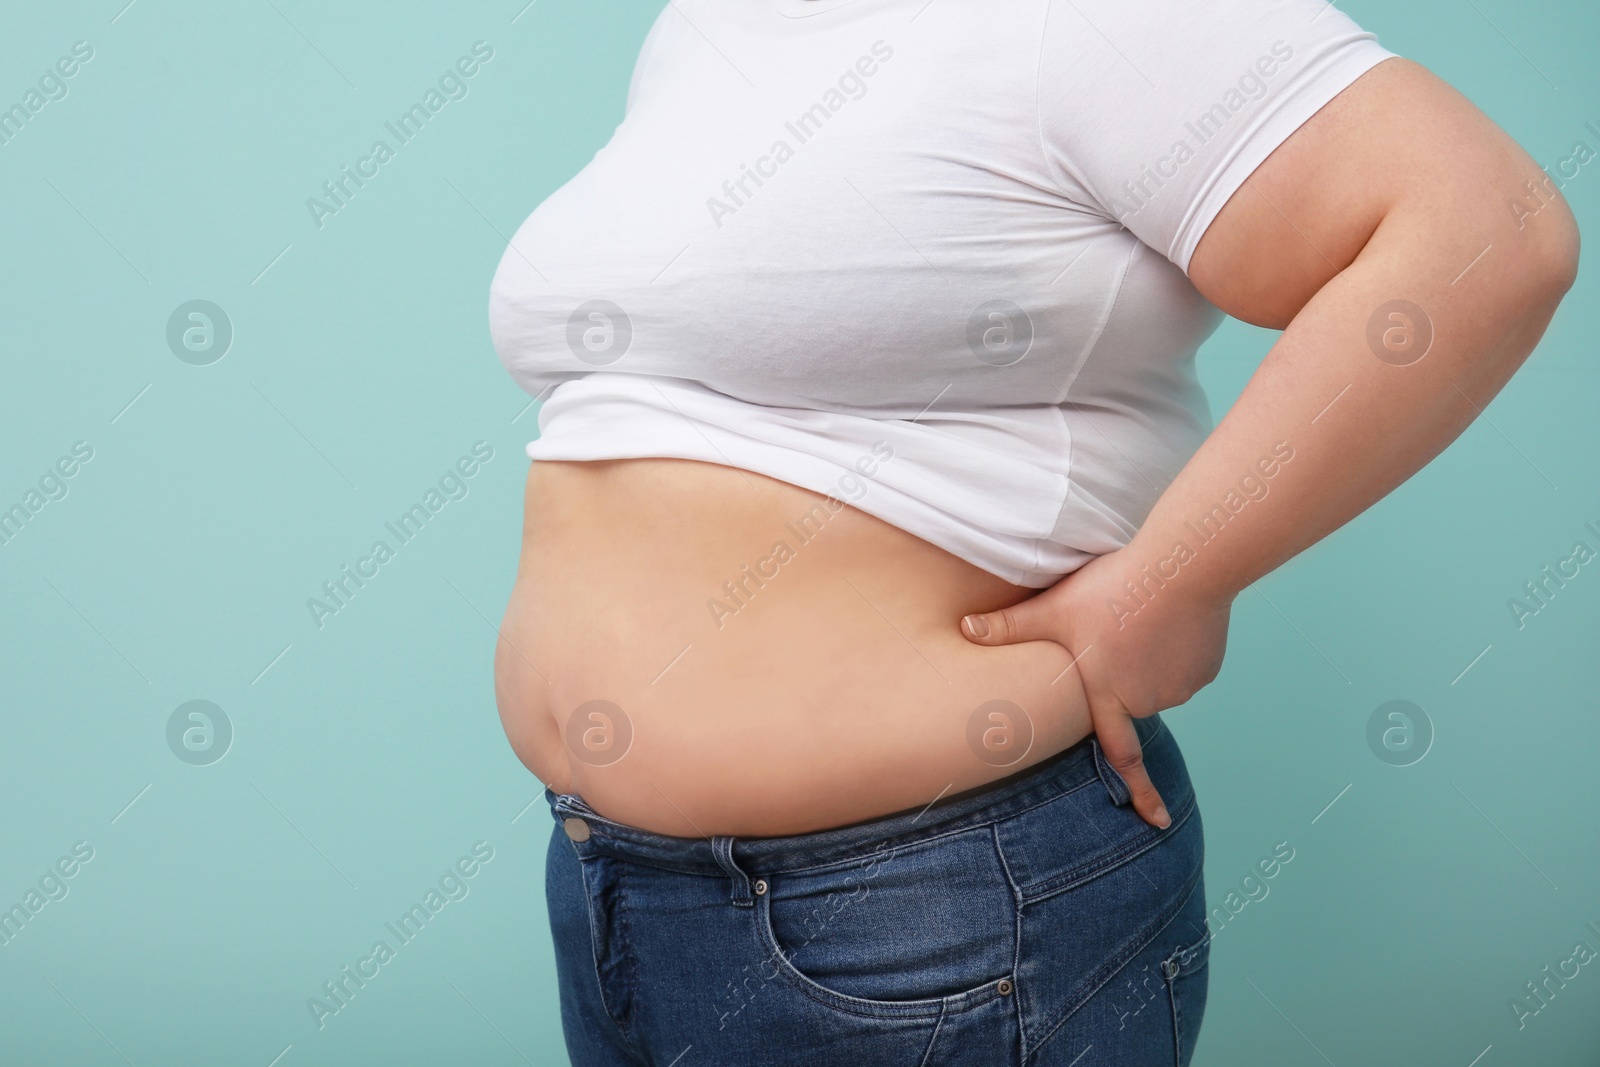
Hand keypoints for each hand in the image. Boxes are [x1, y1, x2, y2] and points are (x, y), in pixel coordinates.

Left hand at [959, 546, 1232, 827]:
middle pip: (1129, 696)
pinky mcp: (1206, 667)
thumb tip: (962, 627)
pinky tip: (1165, 615)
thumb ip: (1010, 626)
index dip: (1141, 793)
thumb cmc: (1114, 590)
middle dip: (1120, 670)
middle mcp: (1148, 701)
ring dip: (1146, 656)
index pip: (1123, 758)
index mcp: (1110, 697)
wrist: (1182, 569)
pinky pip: (1184, 662)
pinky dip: (1173, 645)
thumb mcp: (1054, 608)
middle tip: (1115, 626)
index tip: (1158, 822)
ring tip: (1138, 613)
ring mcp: (1182, 687)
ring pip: (1157, 678)